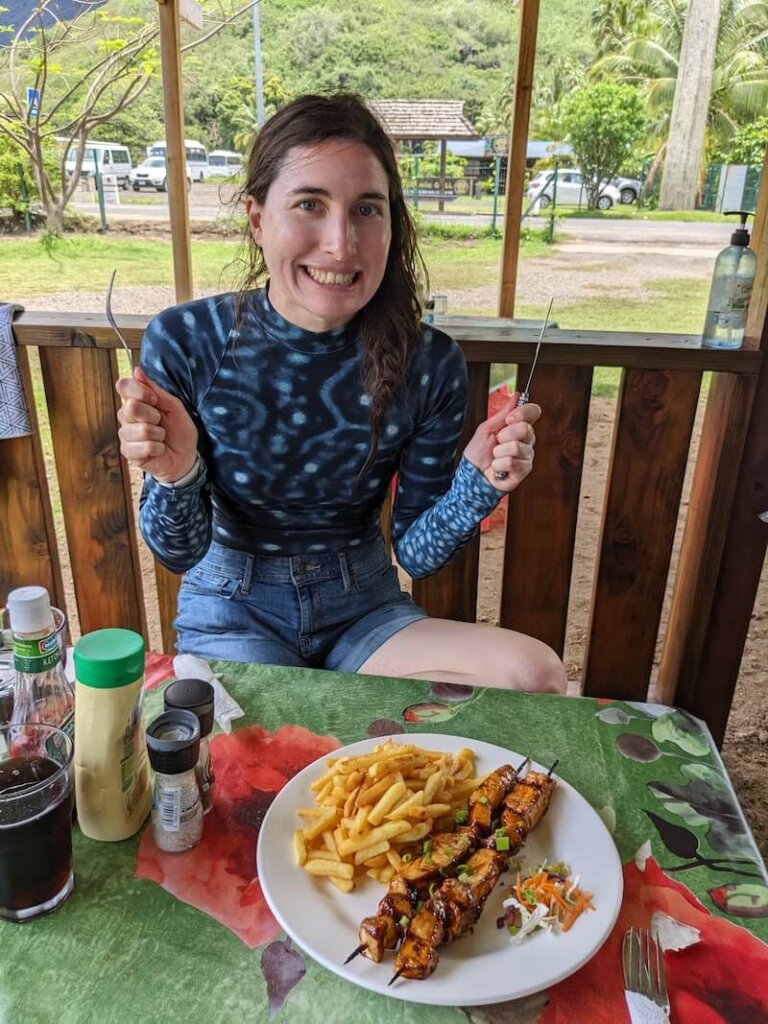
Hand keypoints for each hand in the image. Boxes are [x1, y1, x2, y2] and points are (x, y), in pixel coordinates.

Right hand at [115, 366, 198, 482]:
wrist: (185, 457)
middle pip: (131, 407)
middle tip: (161, 423)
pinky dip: (157, 448)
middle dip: (154, 416)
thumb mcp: (173, 407)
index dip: (140, 391)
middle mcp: (126, 417)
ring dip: (158, 435)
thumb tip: (136, 370)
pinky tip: (158, 450)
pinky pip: (144, 446)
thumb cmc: (179, 431)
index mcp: (135, 401)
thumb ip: (155, 390)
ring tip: (161, 438)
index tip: (155, 400)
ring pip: (141, 429)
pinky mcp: (128, 452)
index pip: (123, 386)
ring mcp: (125, 435)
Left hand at [462, 393, 540, 491]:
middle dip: (504, 435)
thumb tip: (516, 395)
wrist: (472, 475)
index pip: (533, 412)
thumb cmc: (478, 453)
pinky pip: (512, 462)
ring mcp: (527, 455)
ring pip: (516, 447)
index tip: (509, 419)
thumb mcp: (487, 428)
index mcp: (518, 427)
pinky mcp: (524, 470)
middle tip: (497, 442)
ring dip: (499, 452)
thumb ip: (503, 413)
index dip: (523, 412)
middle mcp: (526, 440)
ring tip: (495, 457)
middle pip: (525, 429)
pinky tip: (498, 468)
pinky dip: (499, 464)